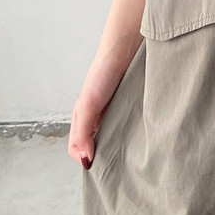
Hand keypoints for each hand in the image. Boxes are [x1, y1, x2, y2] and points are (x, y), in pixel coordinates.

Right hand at [68, 51, 130, 168]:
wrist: (124, 49)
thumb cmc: (103, 73)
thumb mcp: (89, 104)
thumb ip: (84, 131)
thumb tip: (86, 158)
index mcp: (81, 117)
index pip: (76, 146)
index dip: (83, 157)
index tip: (98, 166)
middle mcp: (95, 115)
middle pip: (93, 143)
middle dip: (101, 155)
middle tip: (115, 166)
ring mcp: (111, 110)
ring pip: (110, 135)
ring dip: (116, 144)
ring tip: (128, 153)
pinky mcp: (126, 104)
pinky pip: (125, 124)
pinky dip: (128, 132)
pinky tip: (137, 135)